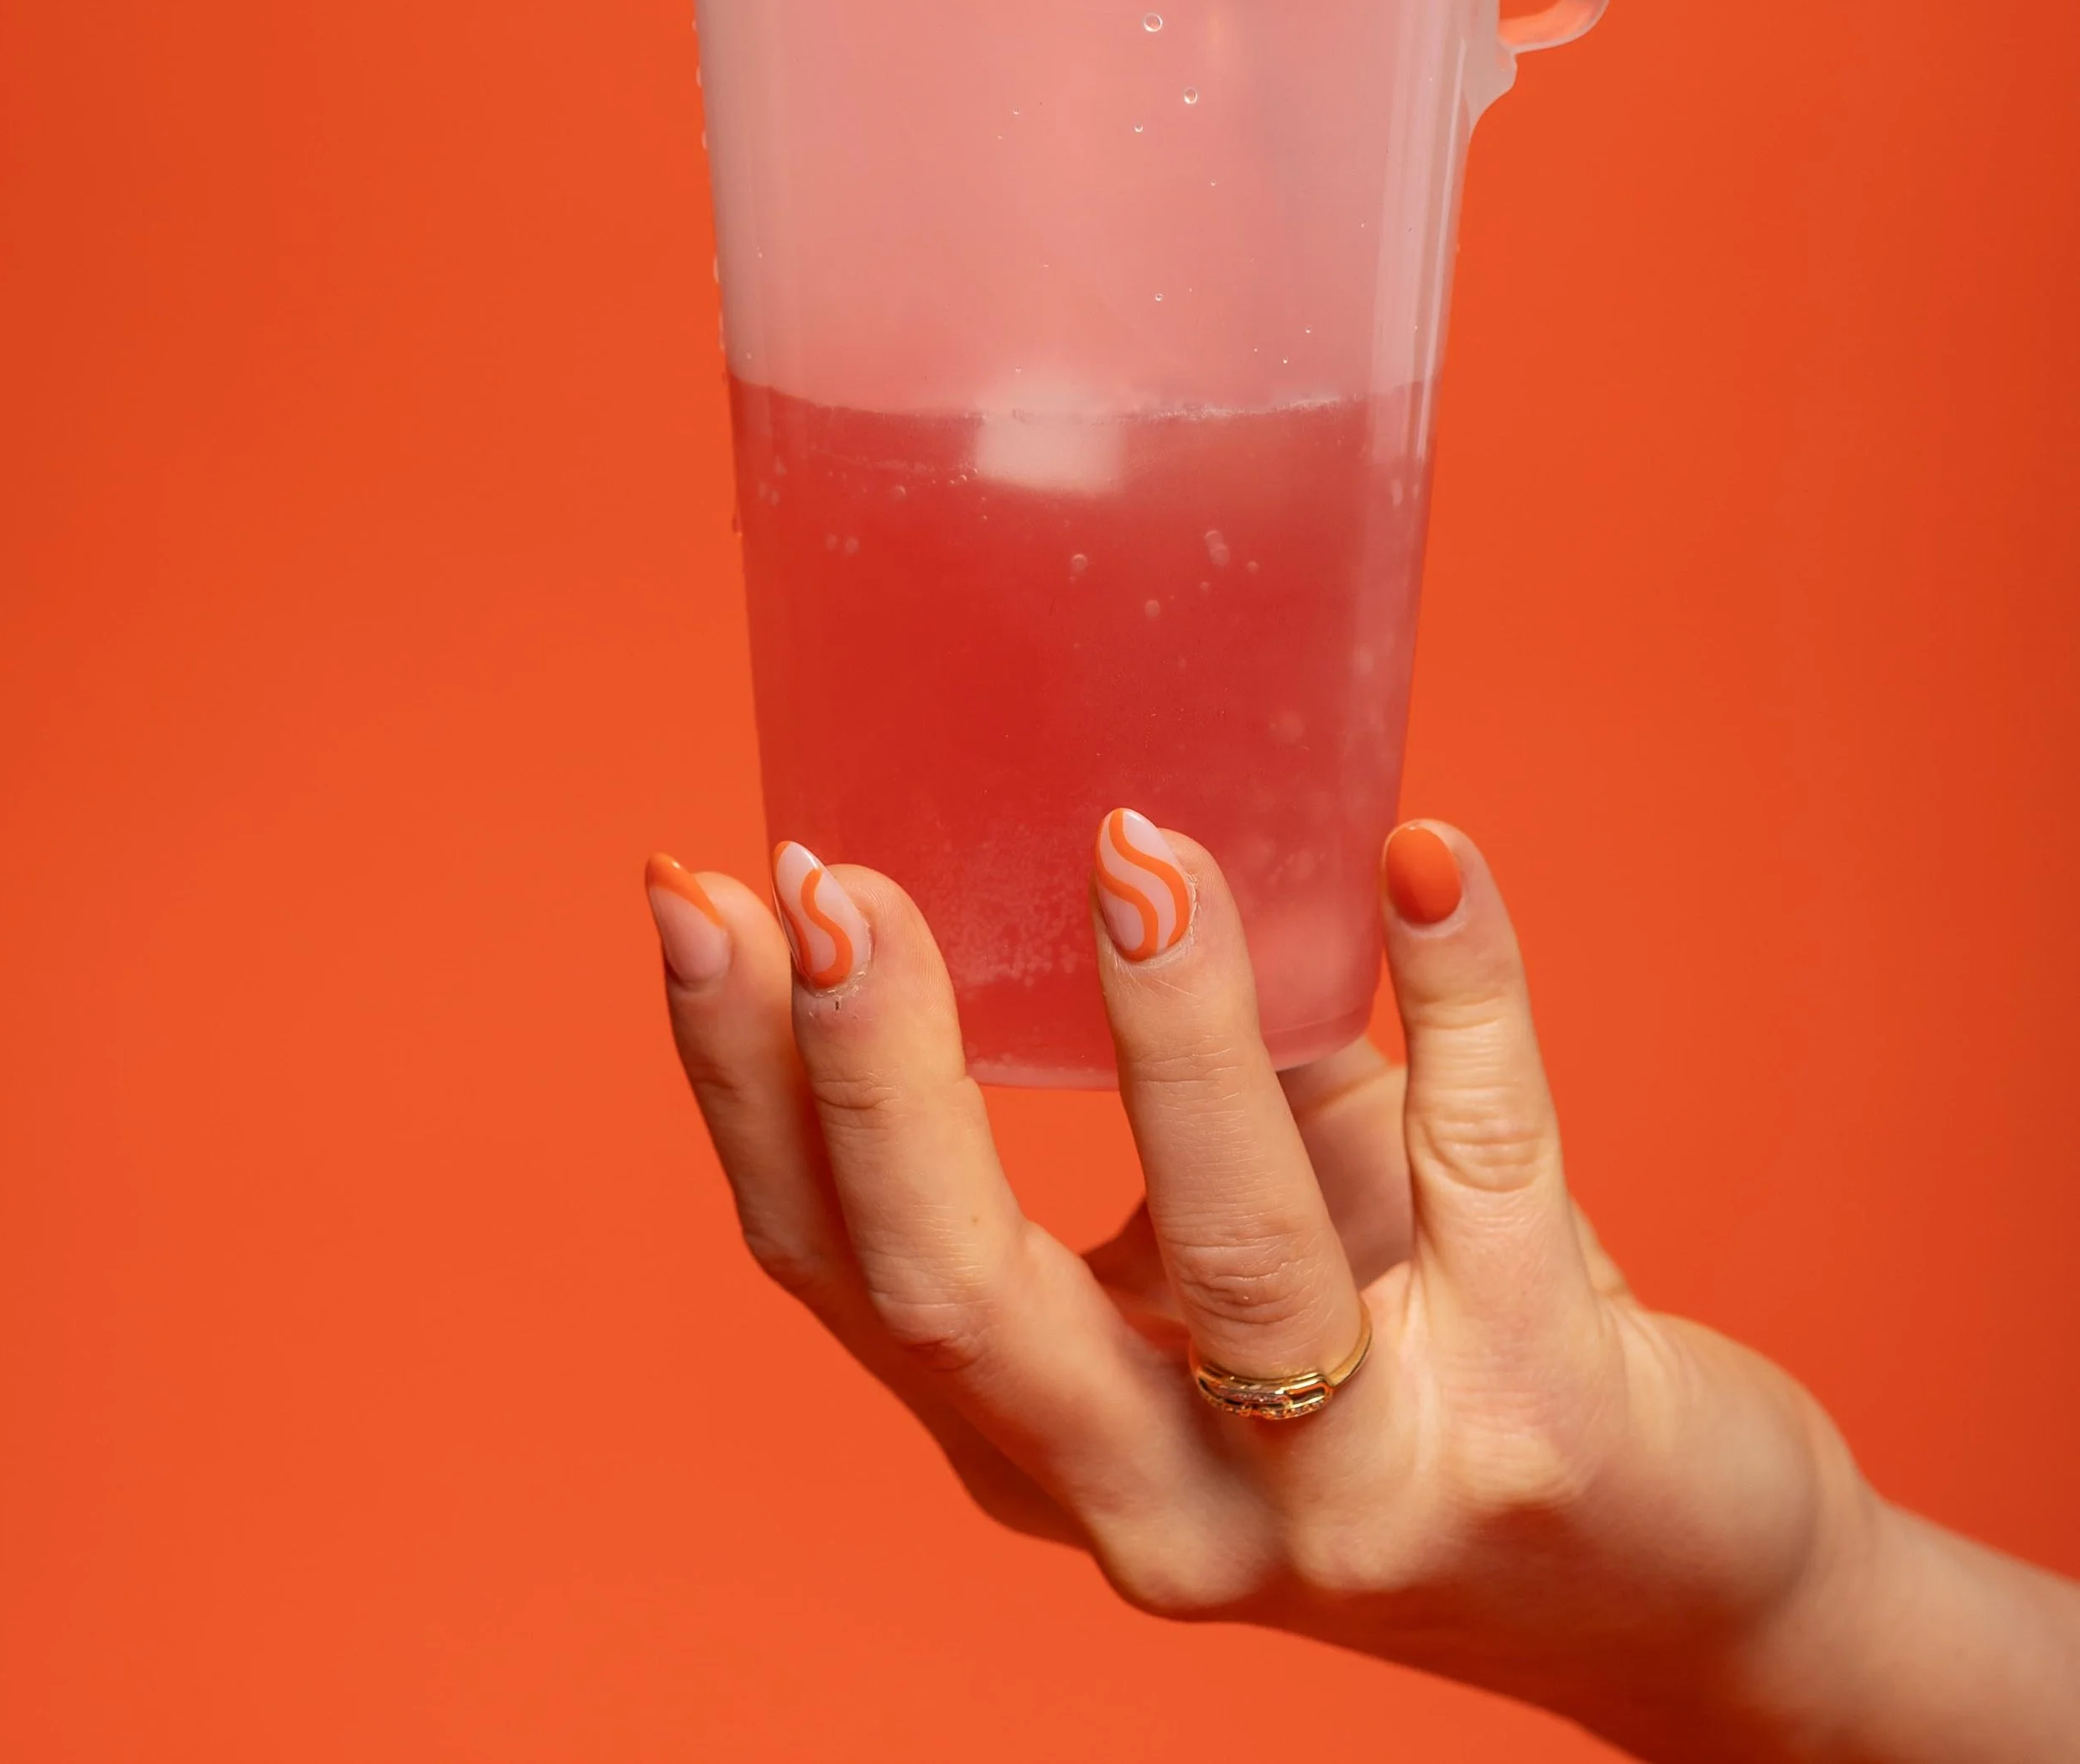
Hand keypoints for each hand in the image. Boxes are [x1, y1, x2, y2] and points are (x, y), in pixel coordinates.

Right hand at [645, 815, 2079, 1761]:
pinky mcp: (1537, 1426)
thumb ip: (1169, 1084)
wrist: (1680, 1576)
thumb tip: (1090, 802)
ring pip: (1234, 1263)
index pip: (833, 1266)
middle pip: (962, 1301)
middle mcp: (1156, 1498)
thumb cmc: (1415, 1350)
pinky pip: (1487, 1162)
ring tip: (1132, 850)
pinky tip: (1425, 856)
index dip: (748, 1084)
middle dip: (877, 1078)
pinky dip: (1457, 990)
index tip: (697, 891)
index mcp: (1041, 1432)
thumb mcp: (1243, 1236)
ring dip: (1170, 1034)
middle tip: (828, 884)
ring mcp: (1350, 1490)